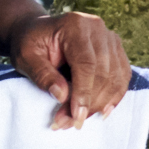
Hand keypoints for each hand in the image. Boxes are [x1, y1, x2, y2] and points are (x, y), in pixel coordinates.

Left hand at [5, 8, 131, 130]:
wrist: (36, 31)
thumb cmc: (29, 44)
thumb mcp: (25, 57)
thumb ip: (43, 74)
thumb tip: (62, 95)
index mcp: (75, 25)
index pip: (86, 63)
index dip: (83, 93)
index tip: (75, 117)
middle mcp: (97, 28)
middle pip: (104, 72)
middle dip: (90, 103)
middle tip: (71, 124)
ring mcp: (109, 37)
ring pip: (116, 77)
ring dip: (101, 103)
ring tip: (80, 120)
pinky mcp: (115, 49)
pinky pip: (122, 76)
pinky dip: (114, 96)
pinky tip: (102, 111)